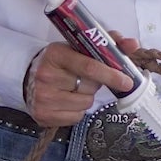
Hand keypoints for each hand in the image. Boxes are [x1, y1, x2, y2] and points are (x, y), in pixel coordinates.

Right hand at [21, 31, 140, 127]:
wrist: (27, 78)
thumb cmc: (59, 61)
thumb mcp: (77, 47)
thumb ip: (106, 44)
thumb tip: (132, 44)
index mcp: (56, 54)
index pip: (89, 66)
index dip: (111, 74)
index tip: (127, 81)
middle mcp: (47, 76)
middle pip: (90, 87)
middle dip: (96, 83)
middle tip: (86, 78)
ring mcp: (44, 98)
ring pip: (85, 103)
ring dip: (86, 97)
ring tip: (74, 88)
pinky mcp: (43, 116)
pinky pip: (76, 117)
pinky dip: (77, 110)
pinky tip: (67, 100)